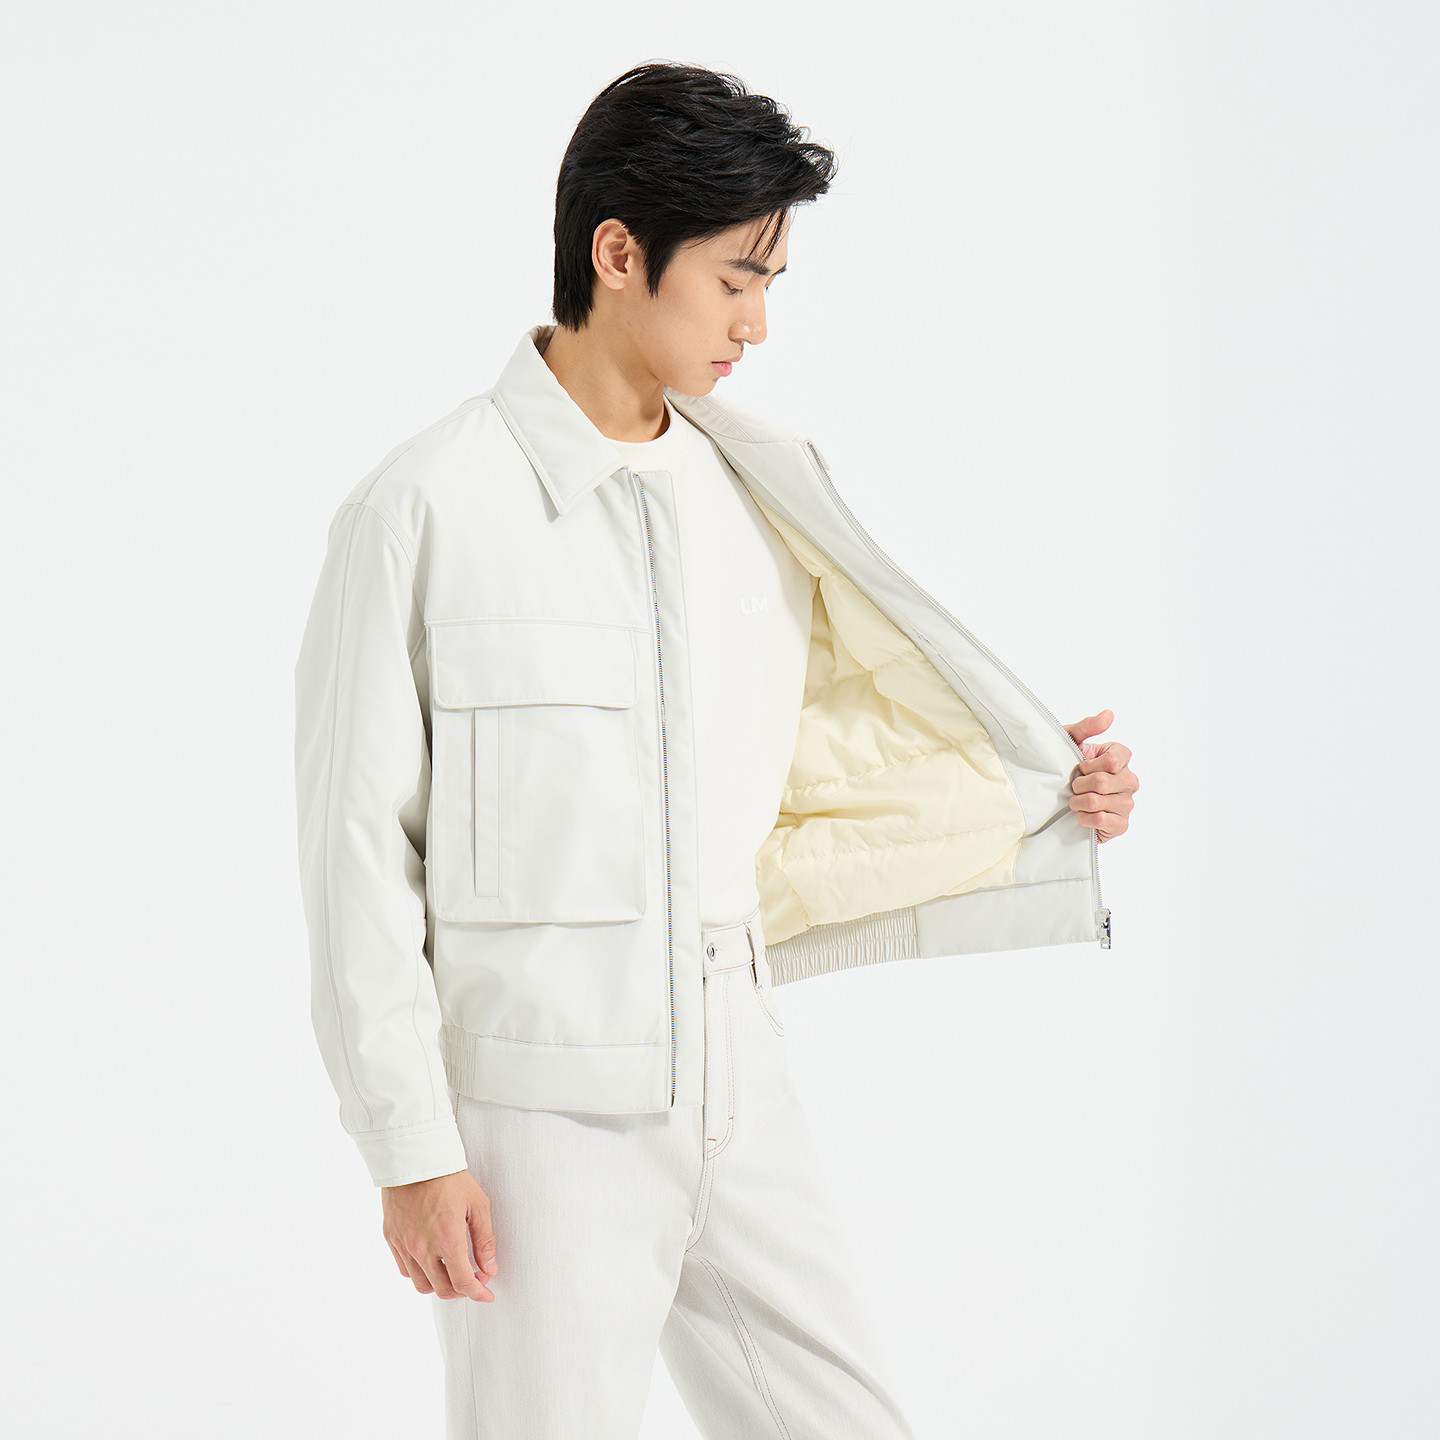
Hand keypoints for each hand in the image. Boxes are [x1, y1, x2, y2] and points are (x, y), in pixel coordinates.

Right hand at [381, 1168, 499, 1301]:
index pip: (463, 1283)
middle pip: (443, 1289)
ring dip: (439, 1284)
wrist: (416, 1158)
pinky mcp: (391, 1238)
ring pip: (422, 1284)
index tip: (486, 1294)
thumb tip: (490, 1268)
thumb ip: (485, 1240)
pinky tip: (431, 1260)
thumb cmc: (449, 1177)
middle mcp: (423, 1248)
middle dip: (462, 1290)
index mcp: (448, 1239)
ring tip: (451, 1270)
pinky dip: (420, 1273)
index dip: (478, 1293)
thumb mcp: (478, 1204)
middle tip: (473, 1277)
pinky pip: (405, 1269)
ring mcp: (404, 1245)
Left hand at [1062, 709, 1137, 841]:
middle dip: (1079, 785)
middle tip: (1074, 786)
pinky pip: (1101, 820)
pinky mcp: (1121, 824)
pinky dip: (1084, 818)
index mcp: (1121, 757)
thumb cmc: (1066, 766)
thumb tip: (1108, 714)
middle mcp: (1129, 779)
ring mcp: (1127, 803)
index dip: (1089, 765)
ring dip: (1078, 802)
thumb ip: (1087, 727)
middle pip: (1103, 782)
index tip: (1080, 766)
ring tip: (1075, 800)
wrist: (1059, 799)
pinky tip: (1081, 815)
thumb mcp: (1070, 742)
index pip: (1113, 760)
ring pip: (1098, 802)